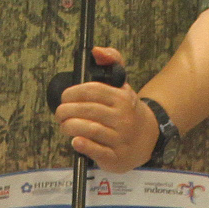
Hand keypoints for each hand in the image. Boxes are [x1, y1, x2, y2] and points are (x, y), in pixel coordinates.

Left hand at [53, 46, 157, 171]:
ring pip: (91, 130)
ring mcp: (121, 139)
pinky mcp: (116, 157)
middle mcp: (123, 118)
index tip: (64, 97)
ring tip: (65, 125)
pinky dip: (83, 145)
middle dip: (67, 111)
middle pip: (88, 111)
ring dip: (71, 127)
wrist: (148, 138)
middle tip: (60, 113)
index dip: (73, 93)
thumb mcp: (122, 85)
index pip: (92, 91)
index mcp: (122, 98)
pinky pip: (97, 151)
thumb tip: (96, 50)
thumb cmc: (127, 110)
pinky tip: (75, 141)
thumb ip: (112, 61)